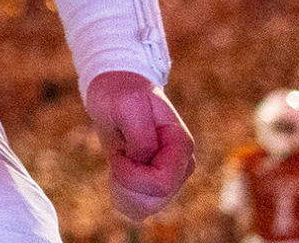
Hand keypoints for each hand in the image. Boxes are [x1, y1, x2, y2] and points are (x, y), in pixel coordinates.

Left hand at [83, 70, 195, 220]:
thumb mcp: (128, 105)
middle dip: (126, 184)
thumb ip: (141, 138)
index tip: (121, 151)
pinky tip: (119, 172)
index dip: (132, 174)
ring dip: (122, 189)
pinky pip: (138, 209)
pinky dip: (121, 195)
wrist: (117, 88)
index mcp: (181, 145)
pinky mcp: (154, 185)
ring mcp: (170, 177)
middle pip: (153, 201)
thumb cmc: (122, 94)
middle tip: (119, 155)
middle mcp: (181, 165)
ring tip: (119, 160)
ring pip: (144, 209)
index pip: (161, 184)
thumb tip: (144, 164)